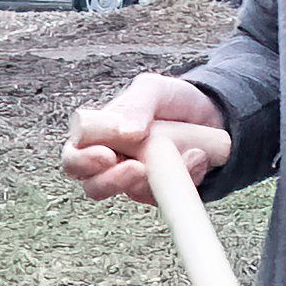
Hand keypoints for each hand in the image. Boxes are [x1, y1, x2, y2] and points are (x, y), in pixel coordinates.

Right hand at [62, 73, 226, 204]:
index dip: (82, 161)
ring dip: (159, 178)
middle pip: (94, 186)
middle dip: (113, 182)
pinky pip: (166, 195)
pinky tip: (199, 156)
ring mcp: (136, 179)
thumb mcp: (153, 90)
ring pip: (135, 193)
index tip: (107, 155)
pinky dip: (185, 178)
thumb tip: (125, 132)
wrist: (212, 114)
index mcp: (98, 136)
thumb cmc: (171, 100)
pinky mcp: (161, 191)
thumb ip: (136, 105)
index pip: (74, 156)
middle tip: (138, 169)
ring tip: (190, 153)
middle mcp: (112, 162)